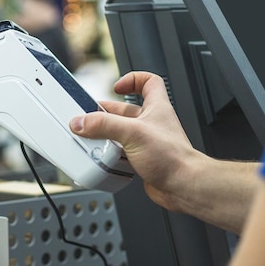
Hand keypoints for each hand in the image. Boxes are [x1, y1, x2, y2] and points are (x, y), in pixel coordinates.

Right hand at [69, 71, 203, 210]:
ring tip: (94, 138)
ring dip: (106, 135)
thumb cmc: (173, 157)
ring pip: (121, 132)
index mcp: (156, 107)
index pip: (148, 82)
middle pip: (125, 110)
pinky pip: (121, 152)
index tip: (116, 87)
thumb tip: (82, 122)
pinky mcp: (142, 159)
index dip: (131, 80)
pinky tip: (104, 157)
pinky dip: (110, 154)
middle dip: (106, 113)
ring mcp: (147, 141)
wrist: (182, 186)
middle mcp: (152, 123)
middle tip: (91, 117)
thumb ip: (104, 125)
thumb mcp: (132, 133)